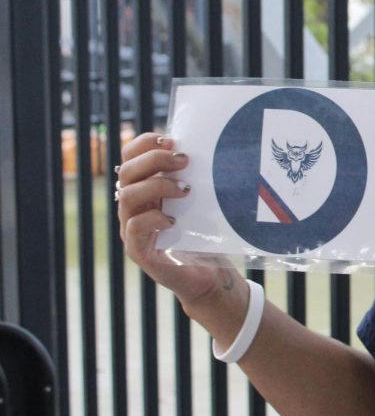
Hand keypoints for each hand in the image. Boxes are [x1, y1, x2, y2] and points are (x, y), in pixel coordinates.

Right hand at [117, 132, 230, 305]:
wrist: (208, 274)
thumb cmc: (204, 234)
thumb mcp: (199, 199)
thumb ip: (193, 176)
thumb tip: (205, 146)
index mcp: (144, 188)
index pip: (130, 157)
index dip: (144, 143)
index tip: (171, 140)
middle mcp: (133, 206)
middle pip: (126, 171)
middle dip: (154, 159)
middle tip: (184, 160)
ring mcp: (131, 229)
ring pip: (127, 196)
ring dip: (157, 186)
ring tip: (185, 189)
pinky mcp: (138, 251)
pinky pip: (134, 227)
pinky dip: (153, 218)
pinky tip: (174, 220)